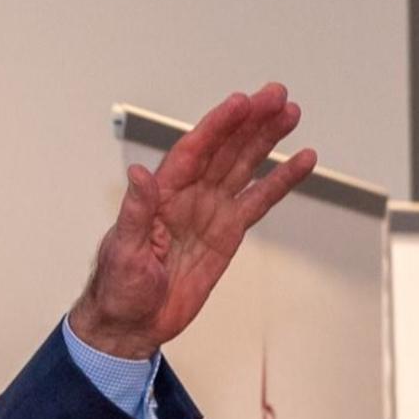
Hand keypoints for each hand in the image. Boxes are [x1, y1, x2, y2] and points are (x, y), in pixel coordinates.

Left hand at [68, 82, 315, 358]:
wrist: (131, 324)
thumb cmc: (118, 288)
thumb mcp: (123, 251)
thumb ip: (136, 212)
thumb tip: (138, 175)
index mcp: (161, 195)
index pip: (193, 150)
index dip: (218, 125)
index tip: (242, 102)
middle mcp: (188, 196)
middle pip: (224, 149)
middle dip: (250, 121)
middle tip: (276, 95)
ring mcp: (209, 211)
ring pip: (243, 166)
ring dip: (266, 140)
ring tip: (291, 114)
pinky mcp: (227, 233)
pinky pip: (258, 201)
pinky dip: (280, 181)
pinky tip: (300, 162)